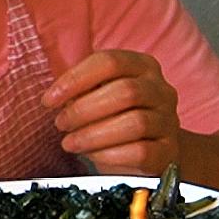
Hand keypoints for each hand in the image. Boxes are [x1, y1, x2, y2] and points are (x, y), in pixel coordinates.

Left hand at [43, 50, 180, 175]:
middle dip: (83, 110)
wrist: (150, 149)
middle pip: (125, 92)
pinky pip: (141, 152)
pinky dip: (110, 155)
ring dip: (93, 135)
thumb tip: (55, 94)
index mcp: (142, 66)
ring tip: (70, 142)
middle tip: (60, 123)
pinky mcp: (169, 151)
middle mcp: (161, 90)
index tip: (49, 100)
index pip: (109, 62)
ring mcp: (169, 121)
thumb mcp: (97, 94)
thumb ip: (80, 87)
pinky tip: (92, 156)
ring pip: (135, 123)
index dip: (75, 80)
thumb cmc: (114, 115)